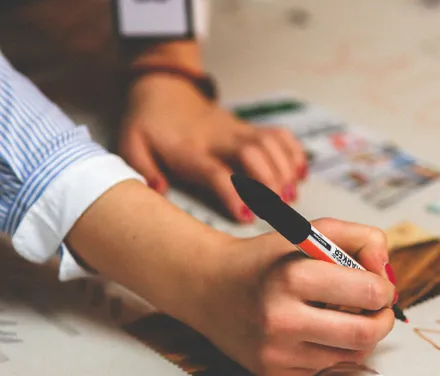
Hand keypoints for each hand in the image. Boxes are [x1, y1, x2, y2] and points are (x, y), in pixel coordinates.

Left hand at [119, 74, 306, 222]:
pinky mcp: (250, 127)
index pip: (216, 171)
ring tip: (291, 196)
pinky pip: (280, 135)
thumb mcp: (132, 145)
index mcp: (189, 149)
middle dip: (269, 182)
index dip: (233, 193)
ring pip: (270, 144)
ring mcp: (238, 130)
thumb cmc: (150, 125)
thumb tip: (159, 189)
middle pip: (252, 154)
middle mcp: (219, 138)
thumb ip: (142, 169)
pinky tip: (300, 174)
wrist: (165, 89)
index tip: (246, 216)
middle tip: (279, 208)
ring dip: (285, 169)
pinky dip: (295, 153)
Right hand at [192, 218, 396, 375]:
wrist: (209, 287)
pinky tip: (323, 333)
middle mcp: (281, 319)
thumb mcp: (311, 233)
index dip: (385, 288)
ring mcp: (276, 352)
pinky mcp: (273, 374)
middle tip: (379, 309)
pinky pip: (328, 371)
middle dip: (383, 320)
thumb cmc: (267, 260)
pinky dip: (337, 352)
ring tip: (349, 317)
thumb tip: (386, 272)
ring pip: (351, 357)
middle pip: (365, 334)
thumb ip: (360, 239)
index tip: (380, 285)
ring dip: (362, 338)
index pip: (368, 293)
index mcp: (292, 277)